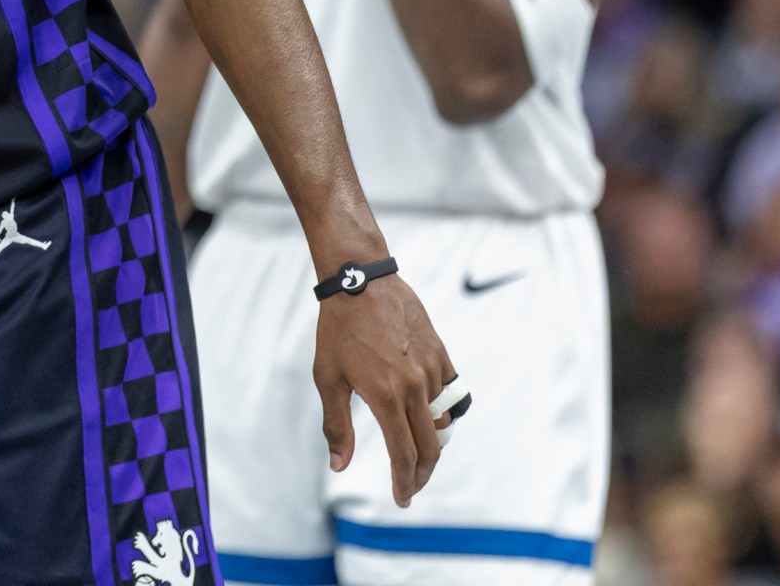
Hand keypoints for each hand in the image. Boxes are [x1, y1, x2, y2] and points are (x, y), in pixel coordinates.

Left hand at [312, 275, 456, 507]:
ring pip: (443, 422)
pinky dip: (445, 411)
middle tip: (410, 486)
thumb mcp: (327, 378)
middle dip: (422, 474)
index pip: (403, 455)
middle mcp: (414, 387)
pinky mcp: (441, 354)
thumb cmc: (338, 329)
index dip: (404, 483)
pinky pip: (452, 394)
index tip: (402, 499)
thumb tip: (338, 466)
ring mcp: (431, 370)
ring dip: (433, 444)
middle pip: (430, 447)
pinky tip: (429, 416)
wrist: (361, 280)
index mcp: (384, 396)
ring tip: (417, 454)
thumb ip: (336, 425)